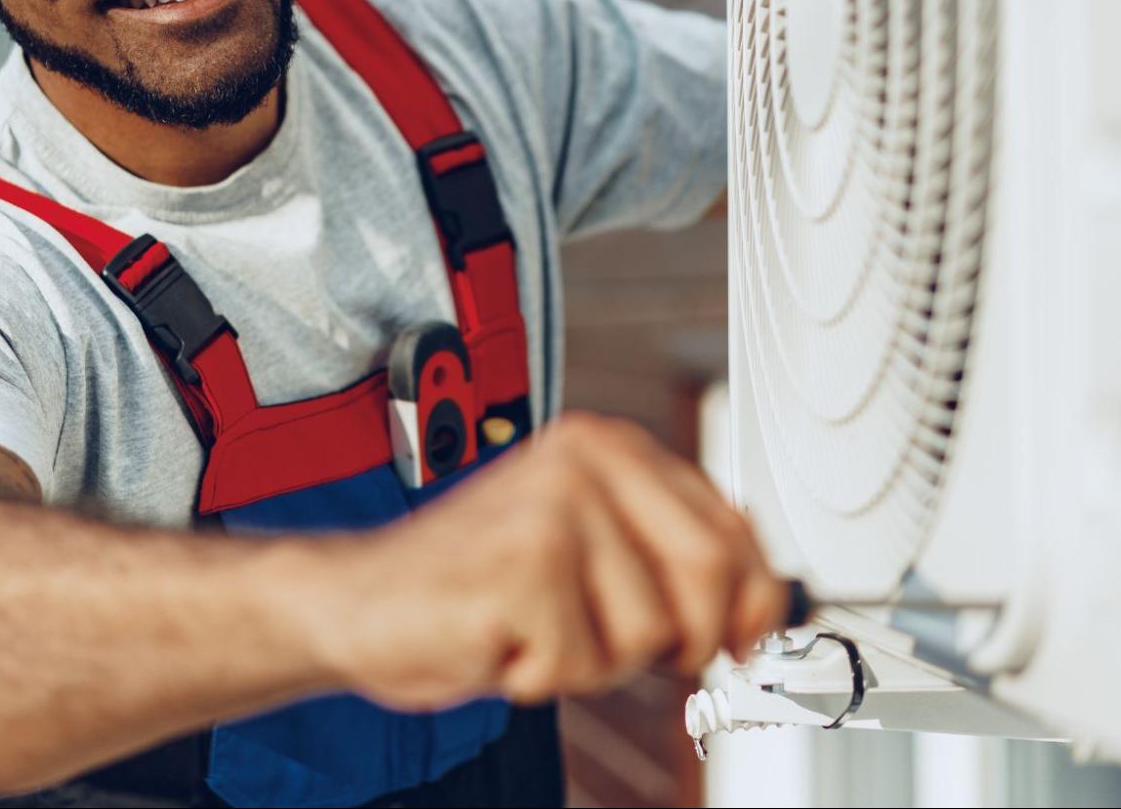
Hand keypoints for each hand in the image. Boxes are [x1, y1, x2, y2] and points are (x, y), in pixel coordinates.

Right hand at [312, 411, 785, 709]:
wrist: (355, 602)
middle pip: (712, 574)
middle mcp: (585, 461)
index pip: (734, 527)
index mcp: (609, 445)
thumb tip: (765, 607)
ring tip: (533, 627)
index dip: (750, 601)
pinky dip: (541, 675)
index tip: (735, 639)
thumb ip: (669, 558)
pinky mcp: (521, 568)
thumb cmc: (471, 585)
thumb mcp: (588, 551)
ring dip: (593, 660)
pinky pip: (582, 664)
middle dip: (683, 638)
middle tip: (614, 644)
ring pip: (650, 633)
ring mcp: (553, 509)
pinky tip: (498, 639)